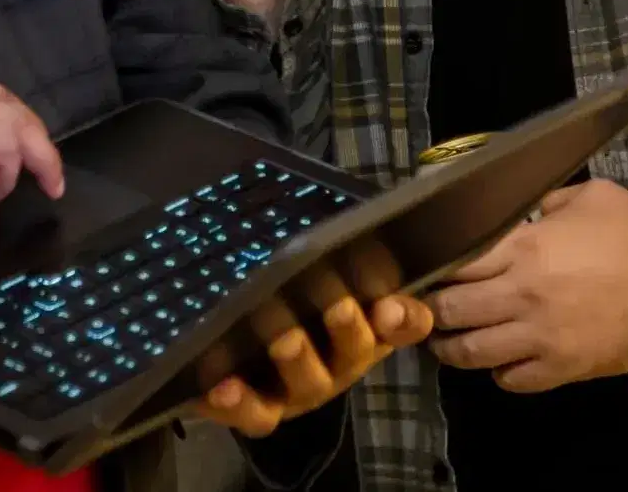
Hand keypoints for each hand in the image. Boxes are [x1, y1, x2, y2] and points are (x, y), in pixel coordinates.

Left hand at [190, 239, 432, 436]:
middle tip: (339, 307)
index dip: (405, 318)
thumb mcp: (315, 271)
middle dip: (350, 331)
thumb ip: (331, 251)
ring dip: (300, 363)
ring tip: (285, 341)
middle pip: (356, 353)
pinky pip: (257, 414)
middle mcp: (341, 362)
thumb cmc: (291, 298)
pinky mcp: (263, 409)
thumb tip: (335, 213)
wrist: (242, 355)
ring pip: (310, 384)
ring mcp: (303, 389)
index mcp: (366, 326)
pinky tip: (222, 388)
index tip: (392, 304)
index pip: (403, 323)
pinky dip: (240, 404)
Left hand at [424, 180, 627, 391]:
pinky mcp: (564, 368)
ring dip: (453, 349)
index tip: (429, 270)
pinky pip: (512, 381)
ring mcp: (542, 337)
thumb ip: (545, 202)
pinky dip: (499, 373)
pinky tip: (502, 361)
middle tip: (431, 309)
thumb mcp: (589, 196)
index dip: (435, 268)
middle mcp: (523, 295)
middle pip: (451, 311)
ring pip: (472, 353)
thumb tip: (523, 212)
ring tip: (448, 342)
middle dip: (435, 310)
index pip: (454, 264)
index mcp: (524, 249)